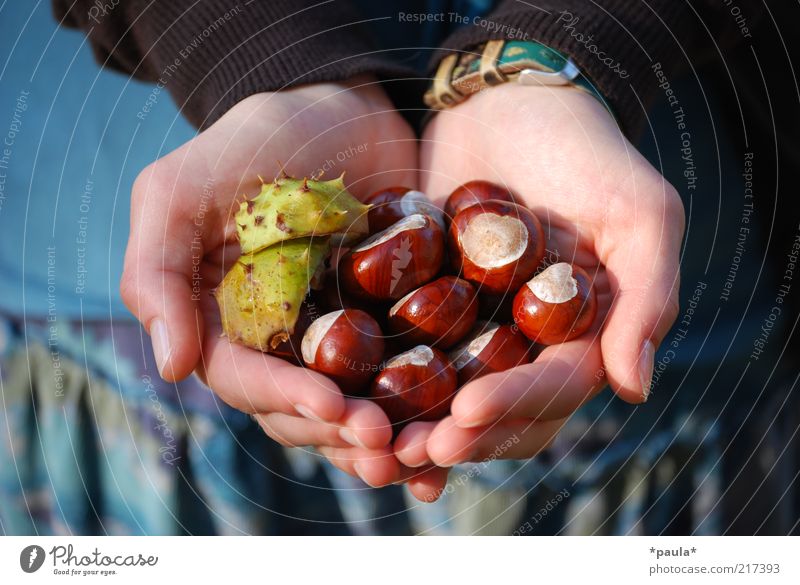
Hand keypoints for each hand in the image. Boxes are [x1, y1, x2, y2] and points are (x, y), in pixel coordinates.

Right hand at [121, 78, 419, 486]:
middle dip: (338, 430)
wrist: (339, 108)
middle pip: (297, 409)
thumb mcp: (183, 189)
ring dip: (379, 438)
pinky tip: (443, 437)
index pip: (242, 377)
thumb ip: (157, 270)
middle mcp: (273, 341)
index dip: (282, 398)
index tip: (332, 406)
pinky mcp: (383, 327)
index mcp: (220, 320)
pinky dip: (416, 412)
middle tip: (387, 441)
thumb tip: (171, 367)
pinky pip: (395, 381)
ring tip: (422, 451)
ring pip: (347, 408)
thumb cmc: (256, 141)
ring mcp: (330, 338)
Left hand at [398, 83, 683, 467]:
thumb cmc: (585, 149)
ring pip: (447, 395)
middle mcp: (528, 343)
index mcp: (582, 334)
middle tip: (412, 450)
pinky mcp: (425, 303)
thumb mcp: (638, 212)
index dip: (512, 409)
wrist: (509, 100)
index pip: (552, 390)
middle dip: (459, 437)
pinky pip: (405, 353)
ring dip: (416, 427)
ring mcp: (474, 327)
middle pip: (498, 412)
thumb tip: (633, 389)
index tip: (466, 416)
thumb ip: (647, 295)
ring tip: (375, 445)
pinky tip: (348, 403)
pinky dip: (383, 384)